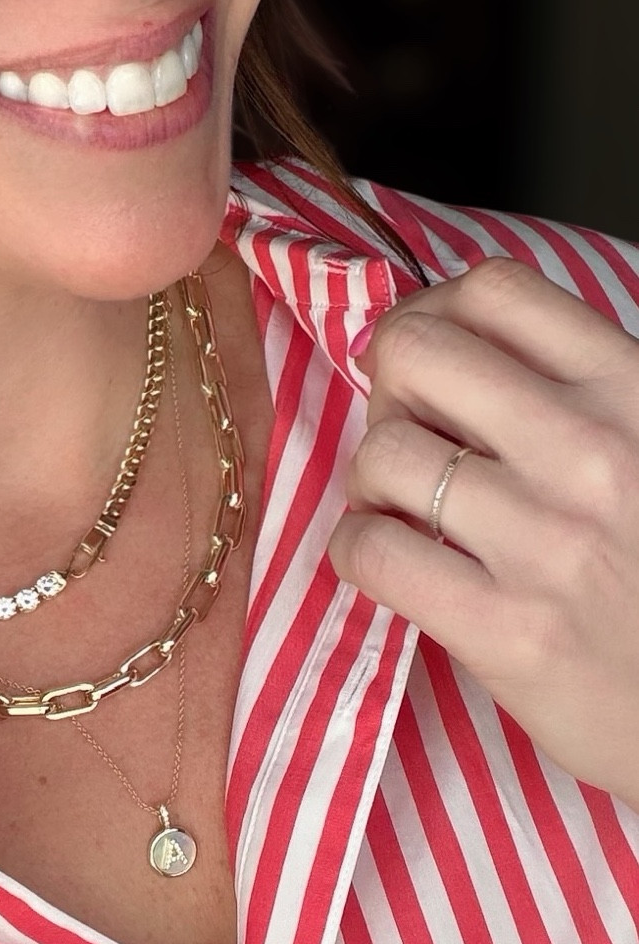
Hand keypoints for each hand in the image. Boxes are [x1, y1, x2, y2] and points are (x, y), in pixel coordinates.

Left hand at [328, 256, 638, 812]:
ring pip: (383, 452)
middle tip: (401, 435)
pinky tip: (387, 561)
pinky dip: (355, 548)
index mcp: (632, 392)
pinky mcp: (503, 628)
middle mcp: (591, 452)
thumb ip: (577, 397)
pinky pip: (371, 550)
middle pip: (416, 351)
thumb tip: (452, 349)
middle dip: (385, 387)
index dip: (430, 315)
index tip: (424, 364)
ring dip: (368, 479)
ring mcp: (545, 541)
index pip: (494, 290)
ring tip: (397, 510)